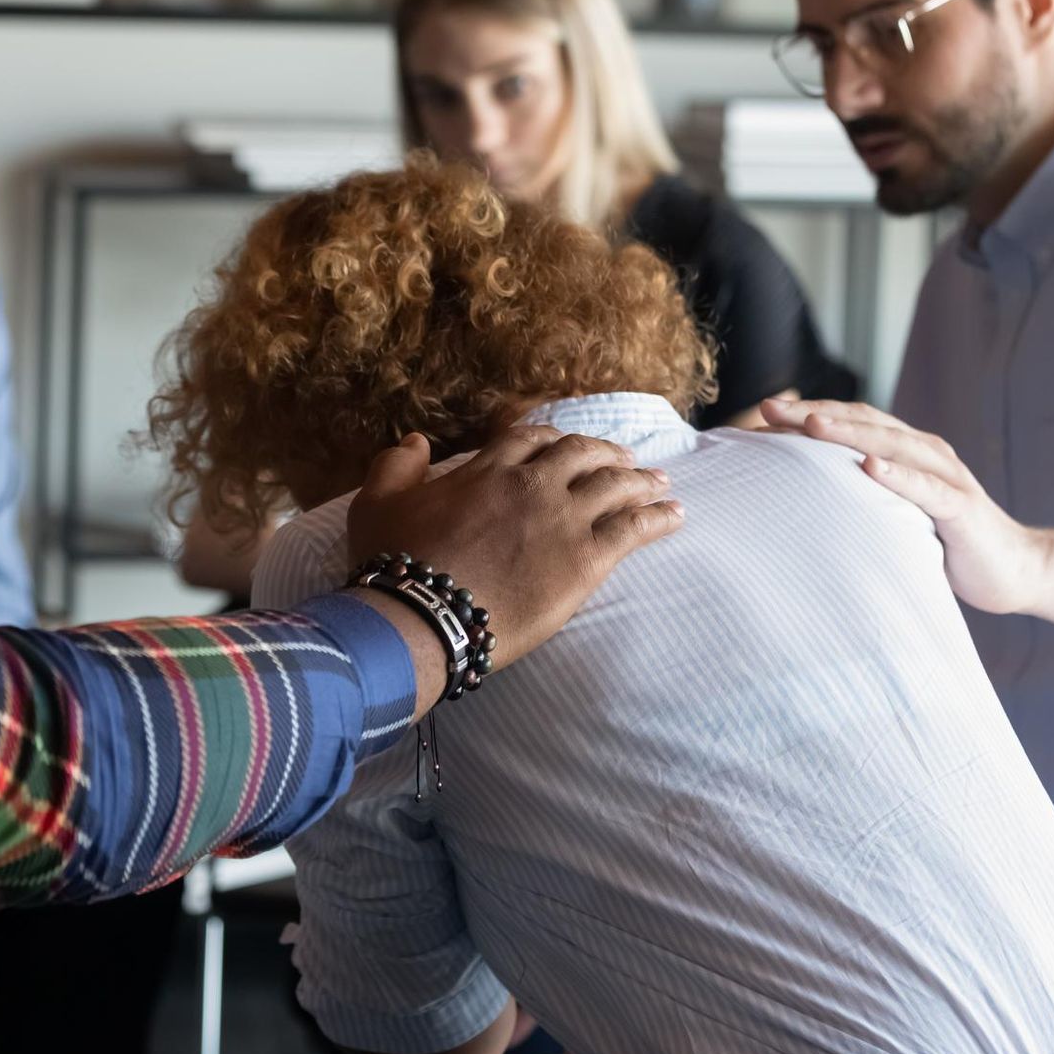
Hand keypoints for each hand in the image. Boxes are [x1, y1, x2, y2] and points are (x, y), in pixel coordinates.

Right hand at [348, 427, 681, 665]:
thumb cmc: (395, 563)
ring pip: (616, 485)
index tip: (565, 446)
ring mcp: (563, 518)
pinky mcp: (586, 558)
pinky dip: (659, 517)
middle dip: (607, 453)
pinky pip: (635, 528)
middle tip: (625, 460)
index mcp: (488, 469)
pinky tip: (676, 515)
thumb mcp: (377, 503)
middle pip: (583, 454)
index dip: (552, 440)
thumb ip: (397, 466)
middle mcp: (532, 484)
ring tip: (662, 482)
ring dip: (642, 479)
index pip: (531, 440)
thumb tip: (416, 442)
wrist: (423, 613)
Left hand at [761, 398, 1049, 614]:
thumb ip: (863, 499)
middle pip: (864, 422)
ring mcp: (945, 475)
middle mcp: (925, 453)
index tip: (759, 413)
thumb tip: (802, 501)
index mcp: (906, 451)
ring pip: (892, 444)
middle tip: (767, 407)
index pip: (850, 421)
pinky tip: (871, 467)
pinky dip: (898, 475)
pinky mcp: (961, 506)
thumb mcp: (896, 516)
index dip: (806, 414)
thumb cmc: (947, 544)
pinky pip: (927, 488)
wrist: (1015, 570)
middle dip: (814, 413)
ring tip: (809, 424)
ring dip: (850, 433)